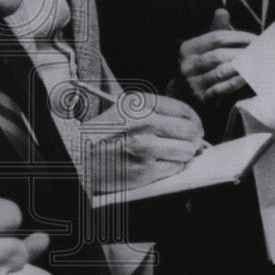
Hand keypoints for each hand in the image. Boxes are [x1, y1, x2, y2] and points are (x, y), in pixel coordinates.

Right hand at [82, 92, 204, 191]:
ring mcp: (145, 148)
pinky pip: (175, 168)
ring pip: (187, 151)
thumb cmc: (102, 134)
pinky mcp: (144, 171)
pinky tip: (161, 162)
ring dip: (185, 153)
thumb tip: (192, 124)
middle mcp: (144, 123)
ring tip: (175, 152)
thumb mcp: (124, 109)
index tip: (195, 125)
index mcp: (138, 104)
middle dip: (194, 137)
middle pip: (190, 131)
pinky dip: (173, 166)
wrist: (78, 157)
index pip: (183, 110)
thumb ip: (156, 111)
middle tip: (191, 140)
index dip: (194, 119)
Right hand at [178, 9, 255, 101]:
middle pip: (218, 55)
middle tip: (261, 51)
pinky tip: (248, 77)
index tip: (256, 39)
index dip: (238, 37)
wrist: (183, 97)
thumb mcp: (202, 48)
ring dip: (242, 66)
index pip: (215, 38)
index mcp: (187, 49)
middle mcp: (187, 65)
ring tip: (259, 62)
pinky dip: (236, 82)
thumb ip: (214, 31)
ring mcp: (193, 83)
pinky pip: (221, 89)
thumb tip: (222, 11)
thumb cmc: (198, 68)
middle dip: (242, 52)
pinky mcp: (201, 99)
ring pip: (220, 71)